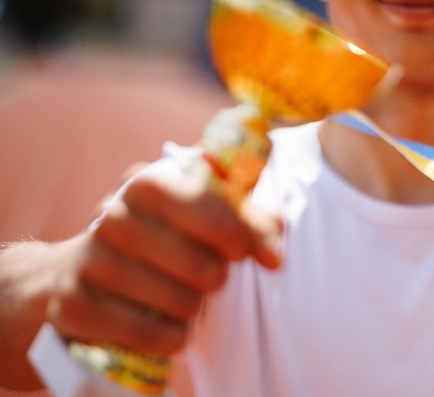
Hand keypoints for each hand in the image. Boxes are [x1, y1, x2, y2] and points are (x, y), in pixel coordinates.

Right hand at [46, 171, 282, 355]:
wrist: (69, 275)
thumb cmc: (154, 241)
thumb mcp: (194, 216)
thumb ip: (243, 217)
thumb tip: (276, 238)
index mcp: (147, 183)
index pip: (206, 203)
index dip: (237, 232)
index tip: (250, 252)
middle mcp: (114, 216)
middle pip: (201, 264)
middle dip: (216, 278)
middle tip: (210, 279)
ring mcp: (90, 260)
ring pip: (181, 301)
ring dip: (195, 308)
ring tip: (185, 300)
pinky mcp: (75, 305)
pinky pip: (151, 334)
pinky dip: (172, 338)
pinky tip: (170, 328)